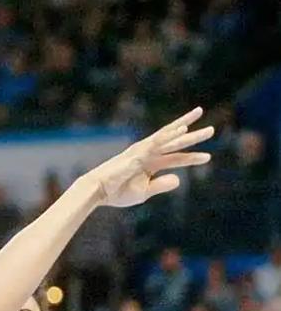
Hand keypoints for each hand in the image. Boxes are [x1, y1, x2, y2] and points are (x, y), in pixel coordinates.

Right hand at [85, 107, 213, 207]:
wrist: (98, 191)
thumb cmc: (117, 192)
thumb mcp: (144, 192)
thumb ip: (161, 185)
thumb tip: (179, 180)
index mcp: (150, 164)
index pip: (175, 158)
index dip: (192, 158)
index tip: (208, 157)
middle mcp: (148, 154)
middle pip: (175, 142)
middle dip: (193, 136)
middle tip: (212, 130)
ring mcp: (143, 151)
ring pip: (169, 139)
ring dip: (185, 130)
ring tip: (200, 118)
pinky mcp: (137, 153)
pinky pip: (157, 142)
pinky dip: (170, 136)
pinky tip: (181, 130)